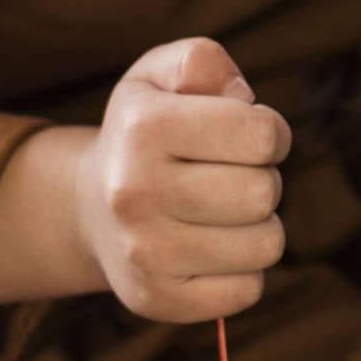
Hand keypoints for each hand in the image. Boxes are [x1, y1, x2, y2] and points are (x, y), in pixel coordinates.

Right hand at [76, 37, 292, 325]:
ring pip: (265, 244)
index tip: (248, 135)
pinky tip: (212, 249)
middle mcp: (134, 193)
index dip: (270, 131)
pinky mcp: (157, 299)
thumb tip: (241, 98)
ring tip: (223, 211)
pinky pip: (248, 291)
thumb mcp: (163, 73)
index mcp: (144, 127)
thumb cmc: (148, 128)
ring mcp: (143, 254)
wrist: (90, 206)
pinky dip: (244, 270)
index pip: (263, 135)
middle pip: (265, 192)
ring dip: (258, 225)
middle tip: (232, 175)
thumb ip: (204, 61)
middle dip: (262, 177)